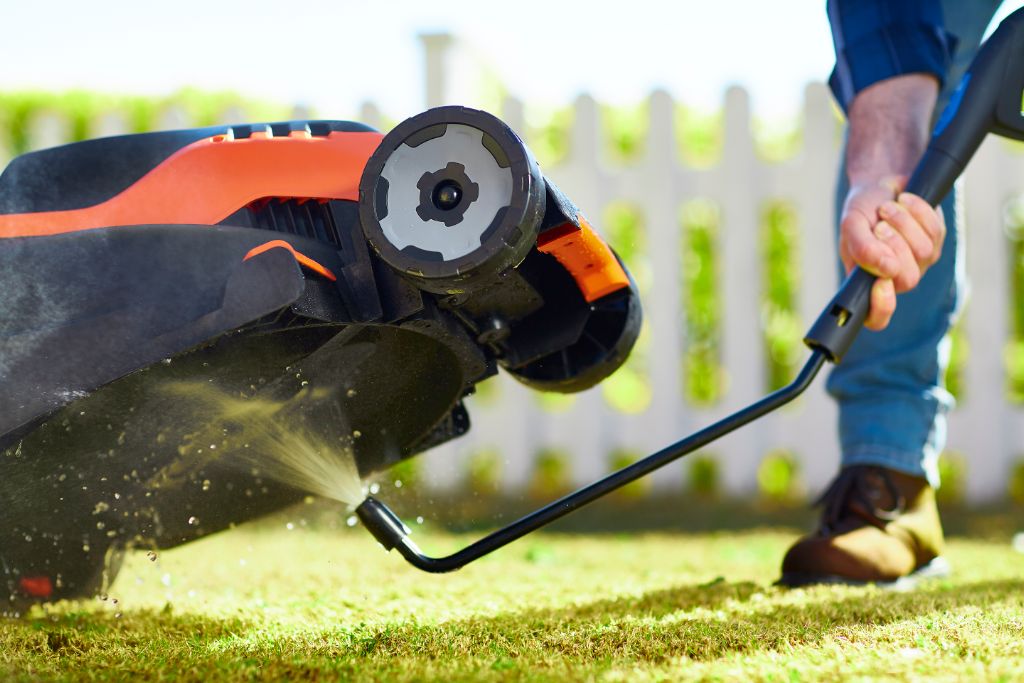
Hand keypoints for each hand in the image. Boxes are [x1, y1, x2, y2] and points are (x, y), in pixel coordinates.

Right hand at [838, 176, 944, 329]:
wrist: (880, 185)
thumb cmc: (861, 211)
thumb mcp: (851, 226)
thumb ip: (861, 249)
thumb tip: (885, 269)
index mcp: (867, 282)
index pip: (877, 317)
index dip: (882, 308)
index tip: (882, 283)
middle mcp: (895, 278)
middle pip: (908, 279)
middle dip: (894, 246)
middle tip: (878, 226)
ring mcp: (919, 262)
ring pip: (924, 252)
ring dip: (903, 222)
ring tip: (887, 209)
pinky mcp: (937, 240)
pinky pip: (935, 230)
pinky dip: (917, 210)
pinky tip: (904, 201)